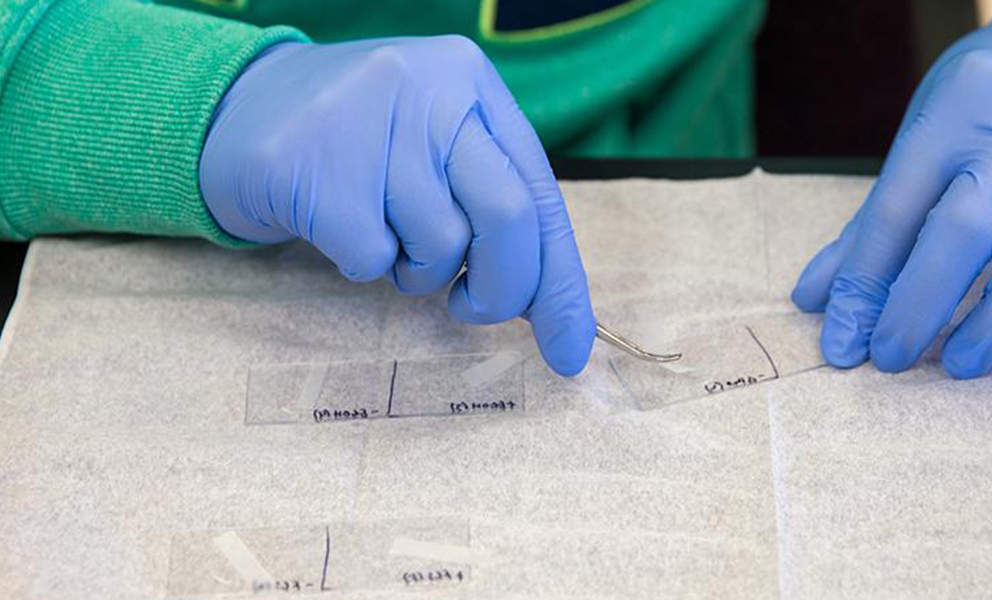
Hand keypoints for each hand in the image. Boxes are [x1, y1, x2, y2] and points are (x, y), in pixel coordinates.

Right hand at [200, 36, 594, 375]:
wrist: (235, 108)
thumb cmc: (360, 147)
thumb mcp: (436, 148)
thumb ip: (494, 207)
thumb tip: (556, 312)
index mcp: (473, 82)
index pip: (541, 195)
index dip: (561, 281)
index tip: (568, 351)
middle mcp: (430, 89)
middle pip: (508, 218)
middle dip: (502, 290)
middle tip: (470, 307)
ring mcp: (369, 120)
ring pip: (439, 246)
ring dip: (417, 271)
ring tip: (382, 232)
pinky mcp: (313, 164)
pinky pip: (372, 258)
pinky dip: (363, 265)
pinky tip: (338, 225)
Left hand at [791, 2, 991, 377]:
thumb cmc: (986, 103)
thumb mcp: (923, 137)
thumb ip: (873, 223)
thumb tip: (815, 299)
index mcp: (950, 119)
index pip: (896, 210)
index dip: (865, 284)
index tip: (845, 344)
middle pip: (967, 226)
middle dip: (921, 301)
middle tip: (893, 358)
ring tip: (964, 361)